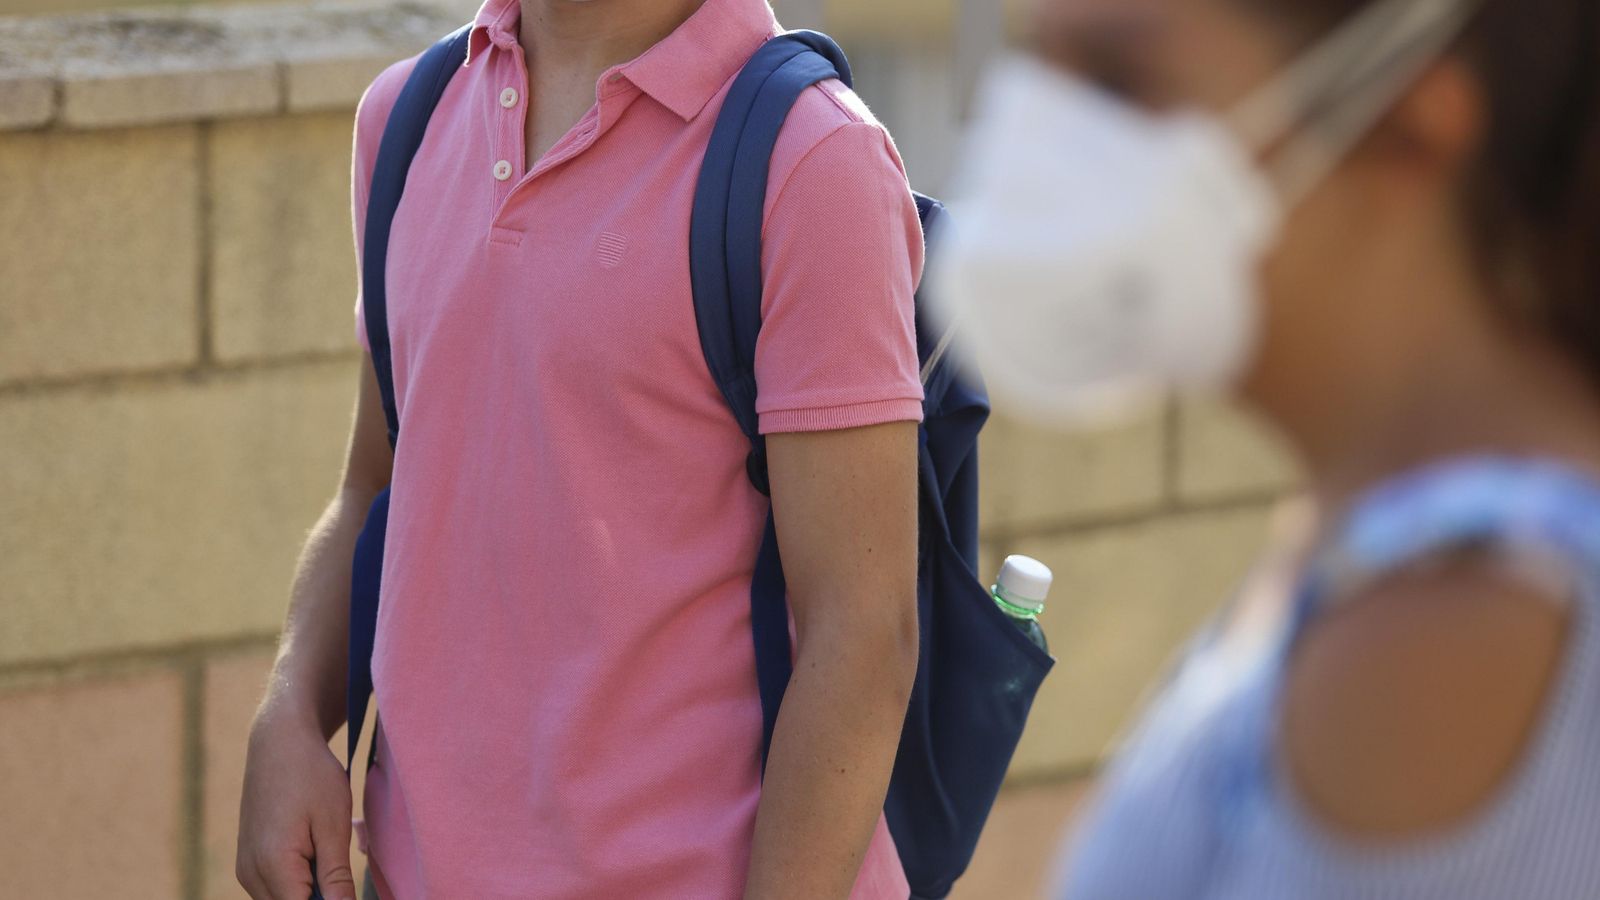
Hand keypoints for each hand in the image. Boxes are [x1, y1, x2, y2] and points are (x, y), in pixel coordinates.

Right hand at [236, 703, 355, 899]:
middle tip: (340, 865)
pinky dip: (298, 880)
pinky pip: (275, 887)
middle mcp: (250, 874)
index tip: (344, 884)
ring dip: (310, 889)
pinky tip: (315, 850)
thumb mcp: (333, 824)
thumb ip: (336, 876)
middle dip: (321, 897)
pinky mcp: (248, 861)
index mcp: (273, 866)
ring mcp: (246, 868)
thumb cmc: (311, 775)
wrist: (279, 742)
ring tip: (327, 851)